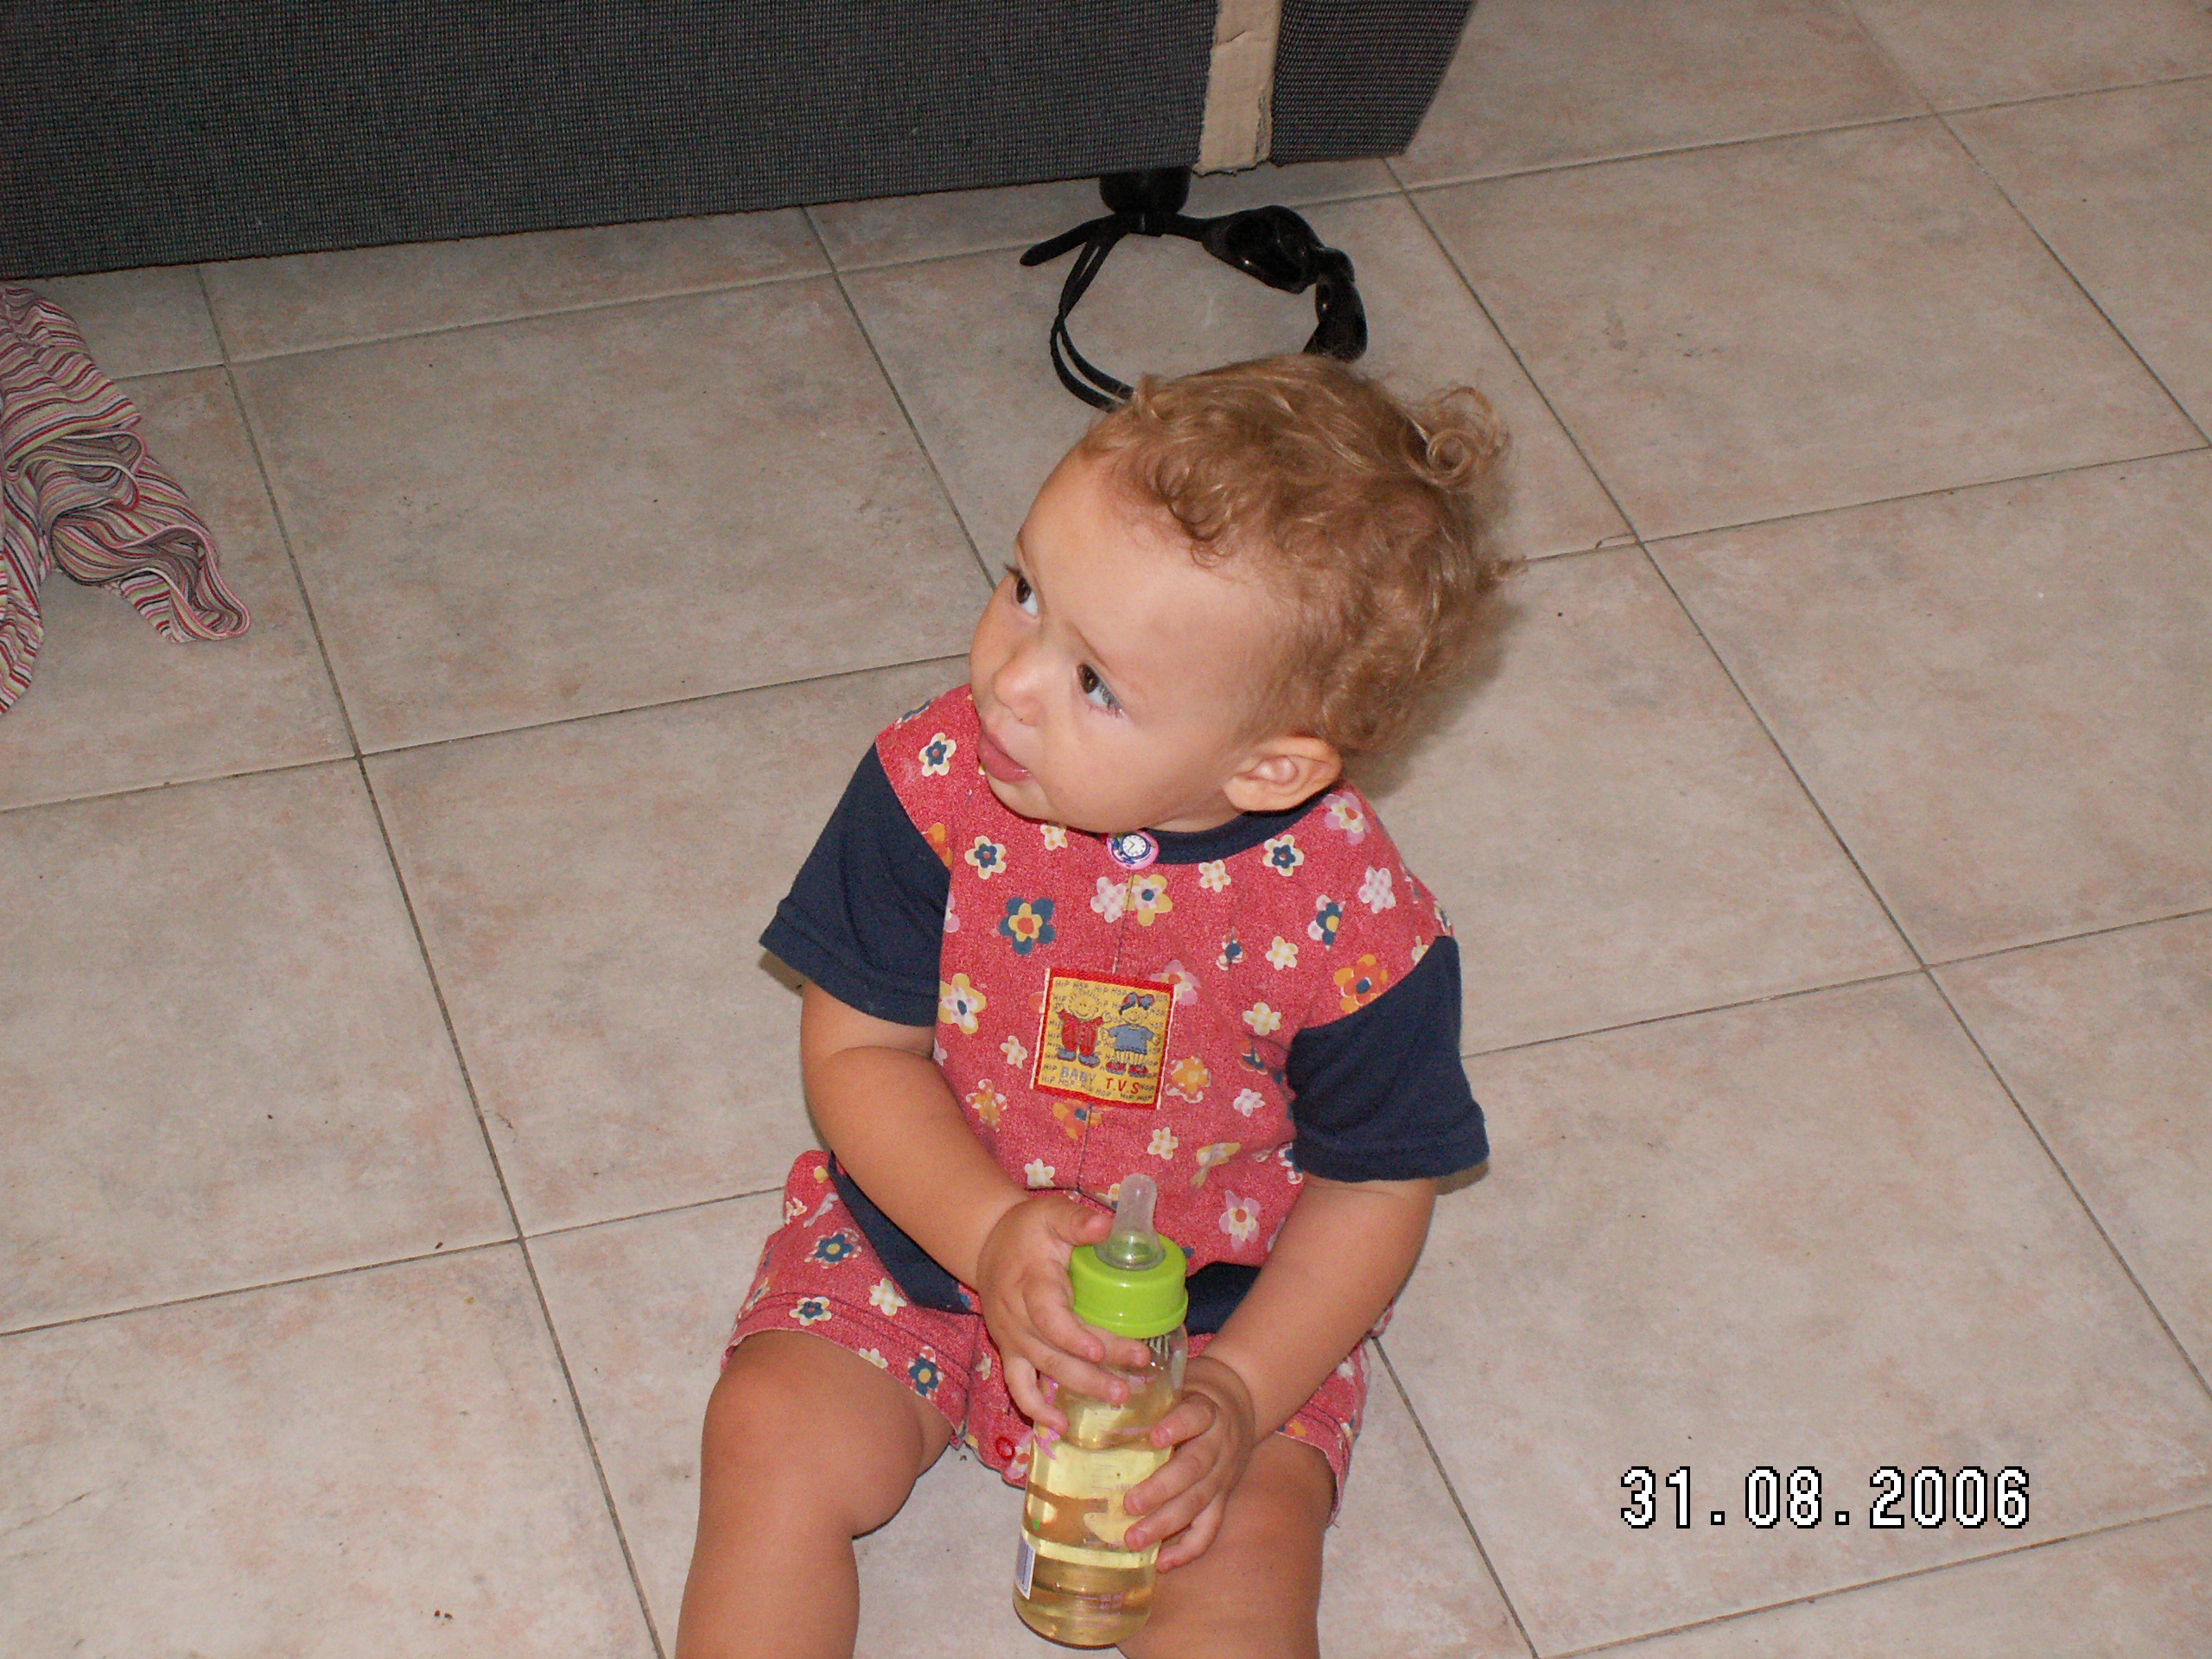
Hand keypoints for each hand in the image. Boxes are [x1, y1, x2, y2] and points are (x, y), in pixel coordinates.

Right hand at [973, 1193, 1154, 1432]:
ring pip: (1042, 1370)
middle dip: (1092, 1369)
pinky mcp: (1010, 1351)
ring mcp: (1012, 1337)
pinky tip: (1061, 1426)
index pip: (1048, 1315)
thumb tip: (1108, 1226)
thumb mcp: (1051, 1213)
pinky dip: (1036, 1410)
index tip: (1101, 1351)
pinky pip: (1018, 1386)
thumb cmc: (1029, 1229)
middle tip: (1131, 1380)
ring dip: (1079, 1387)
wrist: (988, 1242)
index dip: (1072, 1336)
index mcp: (1030, 1281)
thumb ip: (1078, 1221)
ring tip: (1117, 1396)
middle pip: (1053, 1350)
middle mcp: (1017, 1315)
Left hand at [1122, 1353, 1257, 1569]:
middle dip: (1161, 1489)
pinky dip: (1187, 1549)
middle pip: (1194, 1468)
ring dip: (1166, 1523)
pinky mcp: (1223, 1499)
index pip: (1195, 1417)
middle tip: (1128, 1504)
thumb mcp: (1177, 1386)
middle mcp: (1219, 1445)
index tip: (1155, 1437)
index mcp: (1206, 1411)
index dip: (1177, 1427)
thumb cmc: (1191, 1396)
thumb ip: (1145, 1396)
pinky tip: (1162, 1563)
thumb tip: (1086, 1401)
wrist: (1241, 1403)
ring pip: (1199, 1502)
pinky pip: (1209, 1529)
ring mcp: (1223, 1475)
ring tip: (1134, 1539)